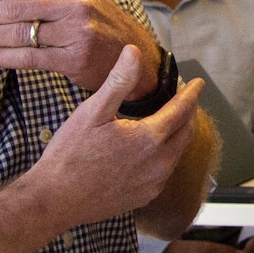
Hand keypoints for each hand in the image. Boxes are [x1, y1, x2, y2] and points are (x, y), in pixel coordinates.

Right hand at [24, 48, 202, 230]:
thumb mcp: (93, 111)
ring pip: (176, 153)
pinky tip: (152, 150)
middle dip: (188, 113)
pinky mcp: (145, 196)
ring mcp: (154, 183)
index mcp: (150, 139)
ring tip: (170, 121)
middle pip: (185, 132)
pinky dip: (165, 155)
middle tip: (185, 100)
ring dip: (177, 135)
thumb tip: (133, 52)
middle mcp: (159, 163)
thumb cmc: (70, 154)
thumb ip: (119, 81)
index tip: (198, 83)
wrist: (55, 200)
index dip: (191, 94)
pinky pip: (164, 171)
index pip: (182, 110)